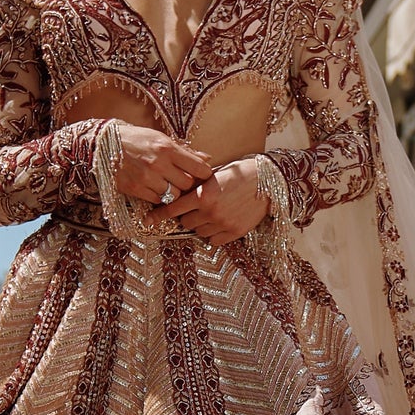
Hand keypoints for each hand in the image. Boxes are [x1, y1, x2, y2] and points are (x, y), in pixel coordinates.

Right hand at [112, 124, 213, 203]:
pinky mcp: (135, 189)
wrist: (103, 144)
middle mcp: (158, 164)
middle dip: (188, 184)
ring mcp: (146, 178)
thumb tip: (206, 159)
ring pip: (173, 195)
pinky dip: (159, 196)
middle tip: (184, 180)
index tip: (202, 175)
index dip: (204, 174)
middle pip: (188, 184)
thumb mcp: (161, 138)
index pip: (198, 168)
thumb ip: (184, 151)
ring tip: (168, 183)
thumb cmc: (136, 139)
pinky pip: (157, 200)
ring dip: (173, 192)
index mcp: (167, 148)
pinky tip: (155, 187)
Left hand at [145, 157, 268, 245]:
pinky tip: (219, 222)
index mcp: (202, 195)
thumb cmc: (238, 174)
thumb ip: (194, 185)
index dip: (159, 215)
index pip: (173, 209)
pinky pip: (213, 240)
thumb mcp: (213, 175)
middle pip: (185, 223)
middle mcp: (210, 212)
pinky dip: (212, 233)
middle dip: (187, 216)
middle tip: (195, 208)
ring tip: (211, 213)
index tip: (148, 221)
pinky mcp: (234, 233)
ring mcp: (223, 224)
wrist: (266, 181)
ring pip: (199, 232)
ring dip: (200, 225)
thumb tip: (175, 192)